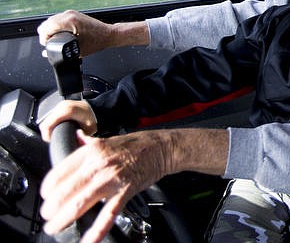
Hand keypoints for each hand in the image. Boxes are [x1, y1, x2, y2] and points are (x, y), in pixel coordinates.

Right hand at [37, 10, 149, 55]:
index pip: (46, 27)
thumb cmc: (97, 41)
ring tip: (54, 40)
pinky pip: (58, 19)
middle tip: (49, 44)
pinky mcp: (73, 14)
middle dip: (46, 34)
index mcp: (69, 21)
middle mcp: (69, 14)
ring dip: (50, 30)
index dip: (44, 38)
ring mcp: (71, 13)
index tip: (46, 45)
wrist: (108, 34)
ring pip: (52, 20)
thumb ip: (59, 51)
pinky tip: (59, 34)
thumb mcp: (76, 50)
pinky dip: (56, 27)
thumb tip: (46, 53)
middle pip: (47, 23)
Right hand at [39, 100, 96, 141]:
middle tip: (52, 139)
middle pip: (45, 122)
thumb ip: (77, 137)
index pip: (47, 125)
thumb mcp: (86, 131)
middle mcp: (63, 106)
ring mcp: (62, 105)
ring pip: (47, 119)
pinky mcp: (62, 105)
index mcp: (67, 111)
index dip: (47, 135)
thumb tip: (68, 144)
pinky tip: (57, 128)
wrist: (99, 109)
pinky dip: (52, 123)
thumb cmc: (94, 119)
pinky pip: (52, 116)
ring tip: (54, 135)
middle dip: (47, 133)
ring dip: (48, 128)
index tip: (50, 141)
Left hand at [40, 131, 169, 242]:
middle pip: (64, 192)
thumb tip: (75, 140)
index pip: (58, 173)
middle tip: (48, 216)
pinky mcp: (125, 192)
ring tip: (55, 227)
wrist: (162, 147)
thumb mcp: (107, 139)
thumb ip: (87, 142)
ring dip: (62, 219)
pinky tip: (88, 240)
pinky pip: (107, 215)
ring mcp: (111, 180)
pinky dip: (96, 230)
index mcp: (90, 151)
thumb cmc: (136, 144)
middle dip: (50, 209)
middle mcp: (98, 165)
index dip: (47, 189)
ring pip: (79, 204)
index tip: (46, 195)